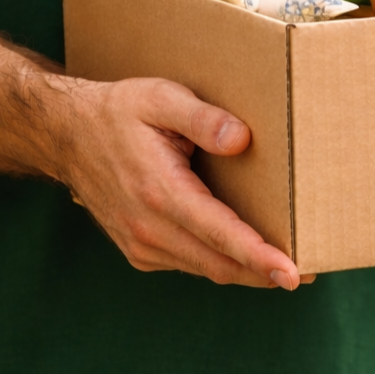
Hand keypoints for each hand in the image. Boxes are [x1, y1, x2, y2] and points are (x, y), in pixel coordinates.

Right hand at [57, 77, 311, 288]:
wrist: (64, 135)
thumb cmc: (119, 112)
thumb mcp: (161, 98)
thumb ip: (202, 118)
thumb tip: (241, 139)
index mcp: (159, 192)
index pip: (220, 235)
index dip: (260, 256)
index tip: (293, 272)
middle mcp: (148, 228)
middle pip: (220, 264)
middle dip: (265, 273)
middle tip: (310, 275)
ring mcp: (141, 244)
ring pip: (207, 269)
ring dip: (247, 273)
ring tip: (288, 269)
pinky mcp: (139, 250)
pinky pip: (190, 263)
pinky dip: (222, 264)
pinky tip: (248, 257)